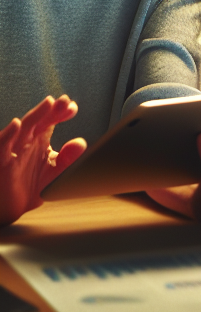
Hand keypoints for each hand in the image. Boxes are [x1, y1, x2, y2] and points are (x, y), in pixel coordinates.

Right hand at [0, 96, 85, 226]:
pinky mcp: (1, 162)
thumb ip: (67, 159)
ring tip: (48, 103)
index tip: (72, 108)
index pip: (51, 120)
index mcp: (39, 141)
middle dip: (52, 109)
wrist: (9, 210)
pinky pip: (3, 147)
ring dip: (36, 115)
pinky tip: (17, 125)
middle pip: (39, 120)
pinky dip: (9, 135)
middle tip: (64, 100)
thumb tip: (81, 143)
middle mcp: (26, 142)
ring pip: (23, 128)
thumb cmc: (28, 187)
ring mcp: (13, 150)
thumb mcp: (53, 174)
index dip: (61, 112)